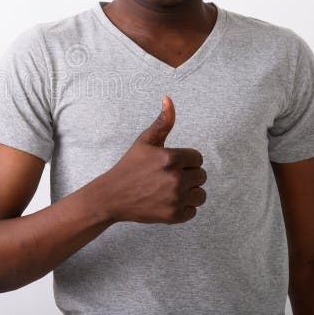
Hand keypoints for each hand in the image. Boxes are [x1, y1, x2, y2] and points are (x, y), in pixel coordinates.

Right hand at [99, 95, 206, 223]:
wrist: (112, 196)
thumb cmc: (129, 166)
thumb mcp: (145, 141)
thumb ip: (162, 122)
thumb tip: (168, 98)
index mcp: (171, 158)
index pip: (198, 158)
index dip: (186, 161)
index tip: (170, 164)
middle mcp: (176, 178)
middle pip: (201, 176)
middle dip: (188, 176)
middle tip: (167, 178)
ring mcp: (175, 198)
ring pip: (200, 195)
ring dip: (189, 193)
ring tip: (170, 191)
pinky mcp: (173, 216)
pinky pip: (193, 211)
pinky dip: (184, 209)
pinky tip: (168, 202)